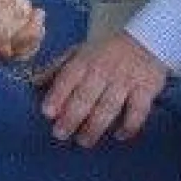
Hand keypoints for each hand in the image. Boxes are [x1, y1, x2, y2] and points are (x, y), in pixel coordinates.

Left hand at [32, 32, 167, 147]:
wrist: (146, 40)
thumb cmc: (106, 52)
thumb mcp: (79, 52)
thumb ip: (57, 68)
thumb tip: (34, 83)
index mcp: (85, 60)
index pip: (68, 77)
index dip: (57, 95)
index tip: (47, 112)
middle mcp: (104, 70)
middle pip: (86, 96)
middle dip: (72, 116)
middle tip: (60, 134)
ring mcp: (126, 80)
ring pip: (108, 106)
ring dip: (95, 126)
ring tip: (83, 141)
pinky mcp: (146, 89)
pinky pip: (138, 110)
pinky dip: (129, 125)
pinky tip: (119, 136)